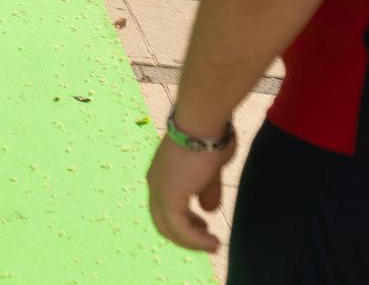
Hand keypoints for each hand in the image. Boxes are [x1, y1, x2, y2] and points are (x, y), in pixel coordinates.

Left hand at [145, 133, 232, 252]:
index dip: (184, 224)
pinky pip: (179, 229)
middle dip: (186, 236)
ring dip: (192, 242)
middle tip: (209, 241)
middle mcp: (155, 183)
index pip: (166, 208)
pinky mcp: (169, 197)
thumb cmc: (209, 138)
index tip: (205, 230)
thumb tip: (207, 209)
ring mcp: (159, 190)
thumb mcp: (210, 170)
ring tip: (213, 245)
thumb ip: (207, 190)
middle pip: (163, 222)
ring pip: (169, 228)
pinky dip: (195, 240)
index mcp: (163, 175)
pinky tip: (212, 241)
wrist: (203, 123)